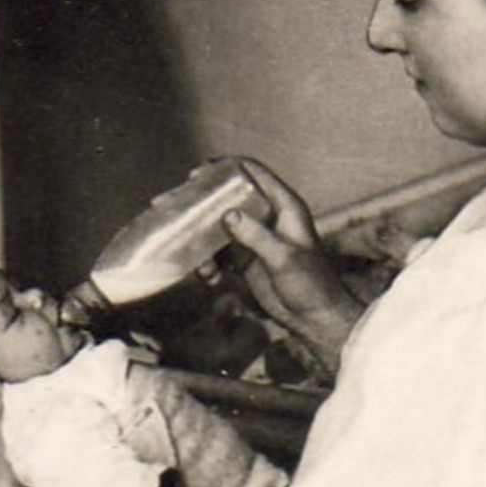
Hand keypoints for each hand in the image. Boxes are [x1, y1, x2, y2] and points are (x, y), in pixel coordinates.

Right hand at [218, 159, 363, 371]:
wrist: (315, 318)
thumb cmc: (311, 284)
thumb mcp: (284, 258)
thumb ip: (257, 236)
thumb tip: (228, 215)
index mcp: (283, 205)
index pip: (253, 173)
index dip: (225, 168)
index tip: (197, 175)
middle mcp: (267, 216)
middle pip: (228, 198)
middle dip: (200, 205)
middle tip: (170, 206)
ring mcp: (254, 236)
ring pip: (218, 228)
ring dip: (201, 241)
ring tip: (198, 263)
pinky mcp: (245, 258)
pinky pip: (218, 253)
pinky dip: (209, 263)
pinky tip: (210, 278)